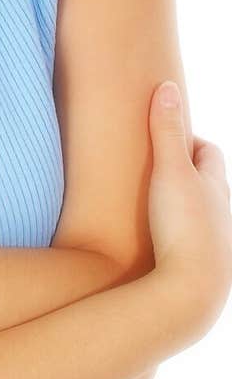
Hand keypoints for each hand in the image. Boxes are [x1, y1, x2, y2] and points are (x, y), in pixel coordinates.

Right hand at [147, 80, 231, 338]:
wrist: (192, 290)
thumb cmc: (182, 227)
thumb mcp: (169, 171)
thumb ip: (165, 131)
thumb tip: (167, 88)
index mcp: (216, 186)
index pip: (208, 153)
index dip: (188, 141)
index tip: (164, 138)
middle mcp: (222, 213)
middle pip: (209, 184)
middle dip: (187, 173)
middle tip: (157, 168)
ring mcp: (215, 243)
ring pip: (202, 216)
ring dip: (183, 208)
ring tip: (154, 207)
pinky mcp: (202, 268)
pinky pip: (190, 244)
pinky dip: (177, 236)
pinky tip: (158, 245)